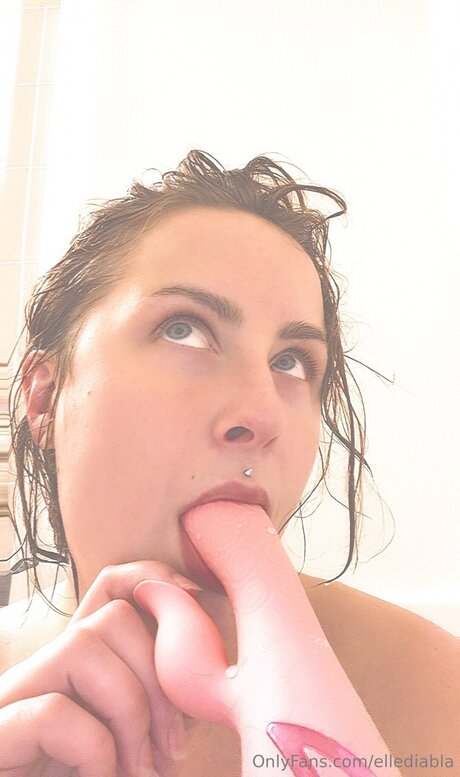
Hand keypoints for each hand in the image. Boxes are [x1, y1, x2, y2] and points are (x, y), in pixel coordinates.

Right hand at [0, 561, 200, 776]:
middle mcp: (45, 670)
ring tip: (139, 770)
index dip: (152, 579)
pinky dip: (95, 751)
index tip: (194, 596)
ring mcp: (16, 698)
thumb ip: (156, 703)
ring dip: (130, 712)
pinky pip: (53, 712)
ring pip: (81, 646)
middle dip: (157, 676)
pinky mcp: (0, 734)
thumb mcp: (137, 740)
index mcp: (81, 666)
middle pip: (109, 617)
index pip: (110, 588)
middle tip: (173, 748)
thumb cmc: (87, 774)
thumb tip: (210, 670)